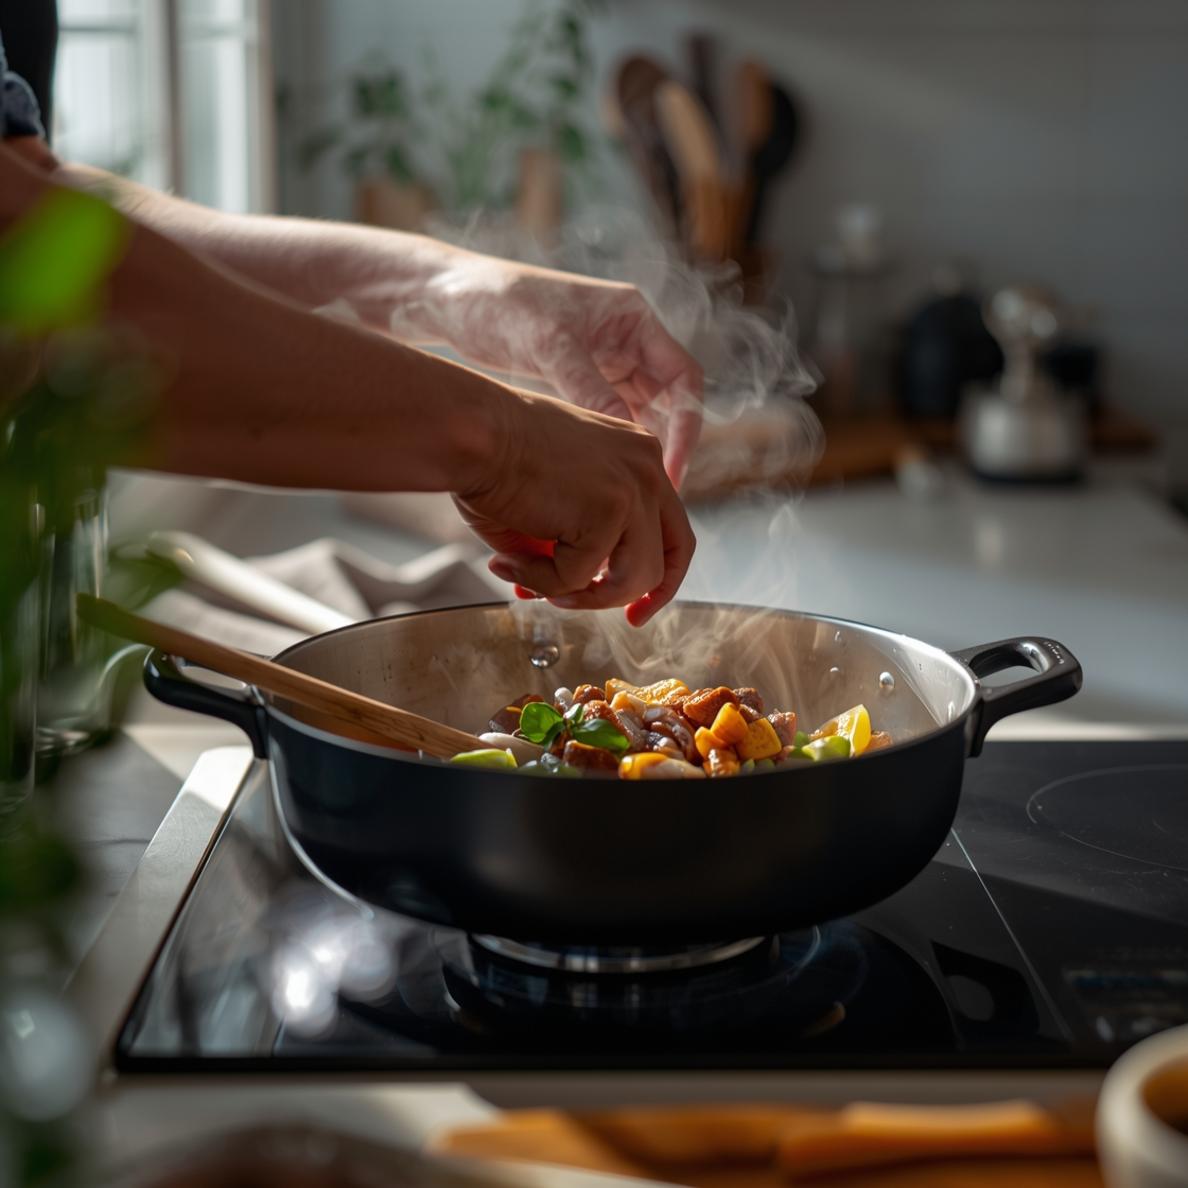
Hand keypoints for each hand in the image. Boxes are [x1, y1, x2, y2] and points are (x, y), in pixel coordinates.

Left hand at [419, 257, 702, 486]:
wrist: (449, 298)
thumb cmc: (497, 305)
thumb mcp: (548, 346)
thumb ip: (589, 389)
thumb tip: (629, 435)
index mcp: (633, 318)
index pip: (684, 378)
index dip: (689, 425)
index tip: (672, 468)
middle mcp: (629, 339)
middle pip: (670, 402)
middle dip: (667, 447)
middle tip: (657, 495)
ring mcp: (607, 361)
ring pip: (642, 416)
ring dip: (640, 454)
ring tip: (630, 497)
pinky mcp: (582, 380)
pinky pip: (611, 420)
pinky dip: (610, 450)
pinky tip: (599, 482)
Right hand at [456, 385, 695, 625]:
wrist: (468, 432)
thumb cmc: (490, 457)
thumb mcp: (551, 503)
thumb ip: (572, 542)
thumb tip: (566, 592)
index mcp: (637, 456)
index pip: (671, 526)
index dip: (662, 575)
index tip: (638, 609)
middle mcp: (646, 466)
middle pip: (673, 554)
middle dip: (643, 597)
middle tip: (618, 619)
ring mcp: (634, 487)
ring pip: (634, 578)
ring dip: (582, 595)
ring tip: (535, 584)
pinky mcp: (609, 510)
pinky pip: (580, 578)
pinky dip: (541, 581)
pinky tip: (509, 559)